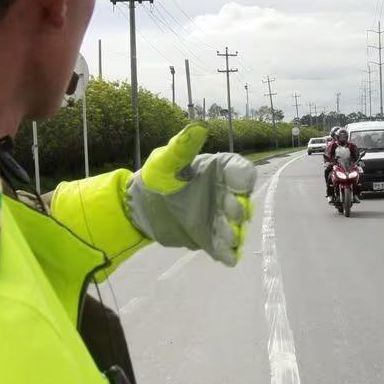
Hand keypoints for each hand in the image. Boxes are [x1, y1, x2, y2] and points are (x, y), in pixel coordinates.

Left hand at [126, 124, 255, 265]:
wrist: (140, 207)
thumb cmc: (156, 177)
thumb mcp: (165, 161)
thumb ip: (182, 147)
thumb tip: (198, 127)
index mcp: (217, 171)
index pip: (239, 171)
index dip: (243, 176)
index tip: (240, 182)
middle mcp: (224, 193)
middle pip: (243, 201)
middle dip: (240, 207)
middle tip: (230, 210)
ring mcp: (219, 218)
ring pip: (236, 227)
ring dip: (236, 232)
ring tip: (229, 236)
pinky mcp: (210, 238)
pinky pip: (225, 248)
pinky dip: (229, 252)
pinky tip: (228, 256)